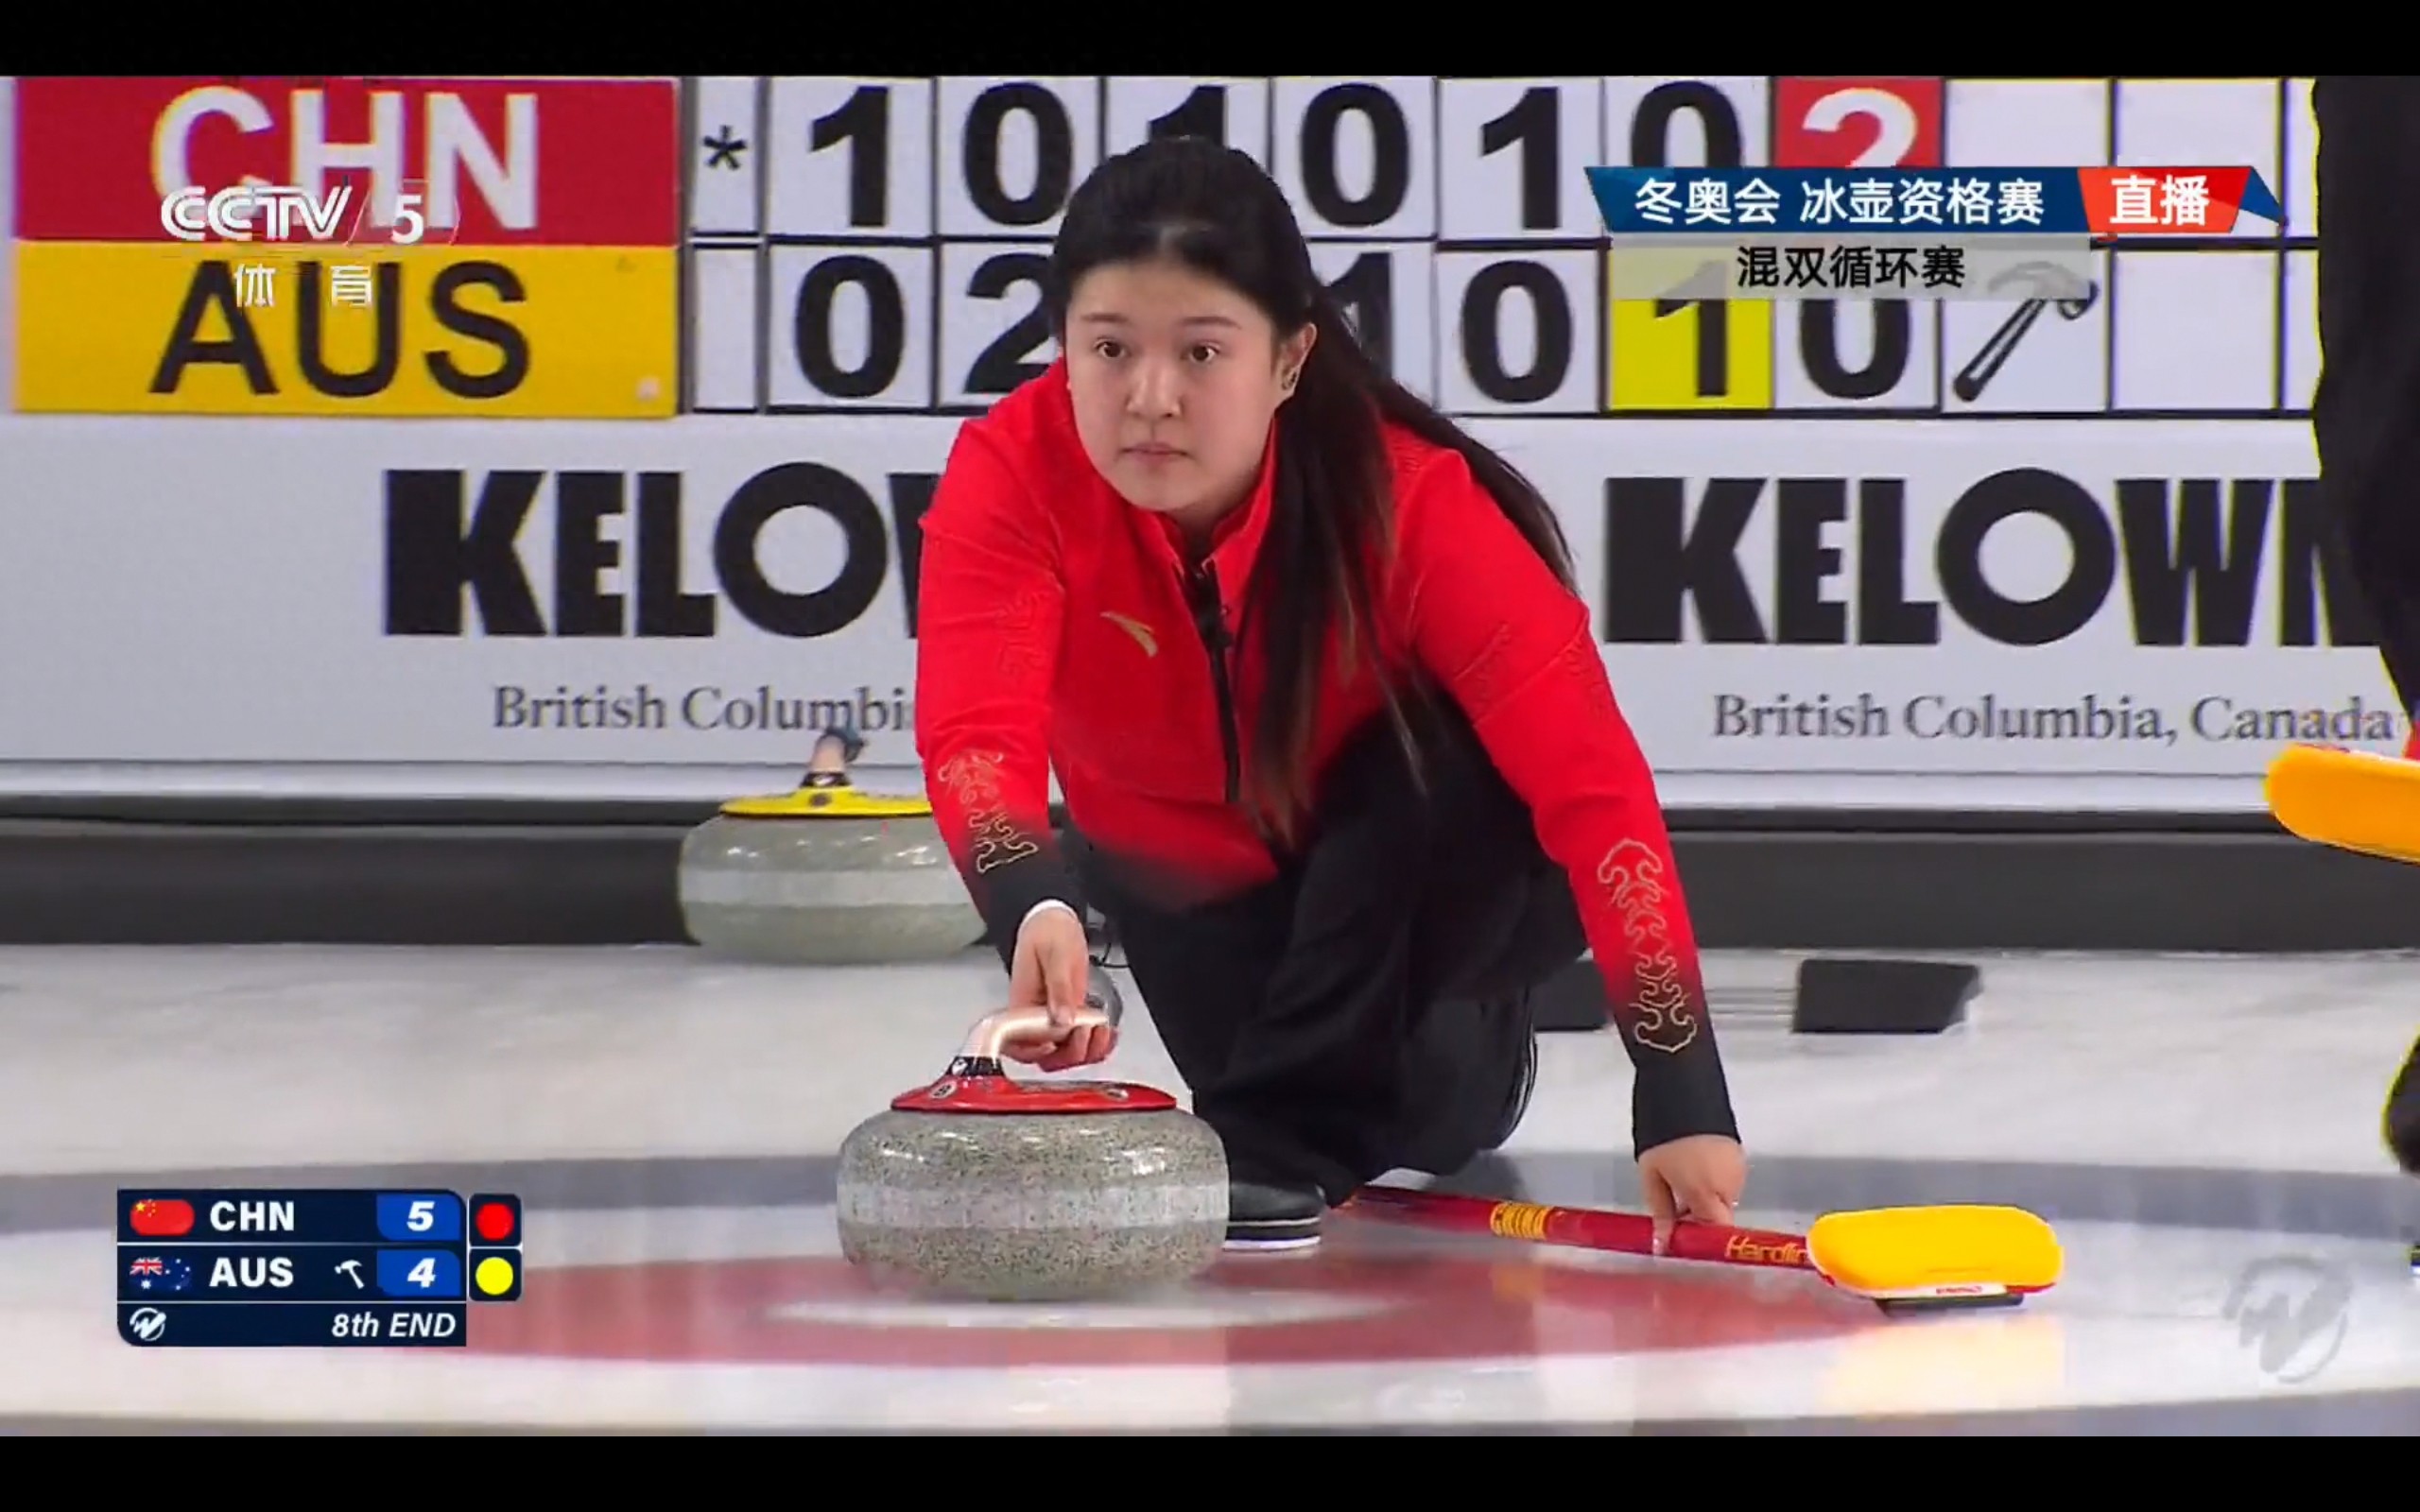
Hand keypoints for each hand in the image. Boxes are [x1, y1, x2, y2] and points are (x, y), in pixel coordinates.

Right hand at [1005, 903, 1112, 1070]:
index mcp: (1020, 1005)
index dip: (1035, 1052)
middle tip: (1086, 1030)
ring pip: (1065, 1055)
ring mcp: (1053, 1019)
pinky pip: (1080, 1042)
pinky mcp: (1070, 1016)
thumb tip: (1061, 1020)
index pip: (1018, 1044)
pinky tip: (1109, 1035)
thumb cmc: (1047, 933)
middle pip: (1045, 1058)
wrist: (1055, 921)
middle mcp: (1034, 1019)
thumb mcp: (1055, 955)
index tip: (1055, 1042)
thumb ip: (1059, 988)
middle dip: (1070, 1053)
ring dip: (1087, 1052)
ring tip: (1103, 1031)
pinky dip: (1098, 1046)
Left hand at [1637, 1134, 1745, 1252]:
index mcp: (1706, 1193)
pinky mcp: (1739, 1154)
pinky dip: (1713, 1181)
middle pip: (1721, 1216)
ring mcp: (1738, 1168)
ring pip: (1725, 1198)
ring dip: (1706, 1198)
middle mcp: (1729, 1185)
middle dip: (1700, 1218)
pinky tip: (1694, 1167)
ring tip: (1680, 1180)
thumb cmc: (1661, 1135)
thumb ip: (1660, 1211)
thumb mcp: (1651, 1175)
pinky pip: (1728, 1180)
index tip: (1683, 1239)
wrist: (1680, 1088)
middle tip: (1674, 1209)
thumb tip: (1662, 1243)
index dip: (1702, 1240)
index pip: (1718, 1232)